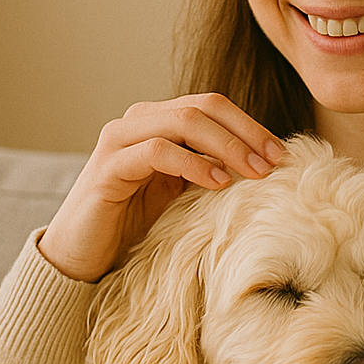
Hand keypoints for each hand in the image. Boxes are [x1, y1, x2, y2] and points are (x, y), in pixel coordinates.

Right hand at [38, 94, 283, 281]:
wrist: (81, 258)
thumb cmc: (134, 227)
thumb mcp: (182, 194)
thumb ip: (211, 171)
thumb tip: (265, 166)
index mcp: (158, 122)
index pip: (212, 106)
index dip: (250, 125)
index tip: (282, 154)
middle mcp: (138, 121)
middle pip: (203, 107)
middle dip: (245, 132)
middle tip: (273, 163)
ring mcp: (120, 140)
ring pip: (183, 121)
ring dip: (226, 145)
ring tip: (253, 172)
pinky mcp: (108, 167)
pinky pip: (157, 151)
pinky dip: (192, 163)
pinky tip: (217, 182)